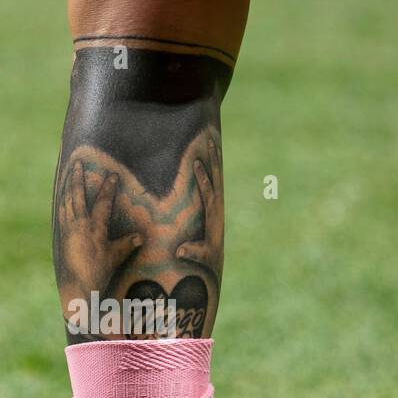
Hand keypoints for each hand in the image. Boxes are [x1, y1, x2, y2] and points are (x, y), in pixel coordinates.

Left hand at [56, 161, 142, 295]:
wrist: (77, 286)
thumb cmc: (98, 272)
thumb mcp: (115, 258)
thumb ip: (126, 245)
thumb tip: (141, 236)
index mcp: (95, 228)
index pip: (103, 203)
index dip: (109, 188)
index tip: (112, 174)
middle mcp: (79, 225)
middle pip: (78, 196)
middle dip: (78, 178)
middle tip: (77, 163)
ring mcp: (69, 229)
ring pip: (67, 202)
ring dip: (69, 187)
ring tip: (70, 174)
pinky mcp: (62, 235)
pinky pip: (62, 213)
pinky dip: (63, 202)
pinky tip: (63, 198)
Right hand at [174, 140, 222, 271]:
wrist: (216, 255)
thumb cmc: (205, 254)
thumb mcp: (199, 255)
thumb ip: (191, 252)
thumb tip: (180, 251)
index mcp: (213, 214)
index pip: (207, 192)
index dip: (203, 178)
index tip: (197, 163)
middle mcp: (217, 205)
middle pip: (216, 178)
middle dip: (213, 161)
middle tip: (210, 143)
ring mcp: (218, 202)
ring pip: (218, 177)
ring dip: (215, 159)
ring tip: (212, 142)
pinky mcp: (216, 202)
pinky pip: (215, 181)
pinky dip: (214, 167)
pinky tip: (211, 156)